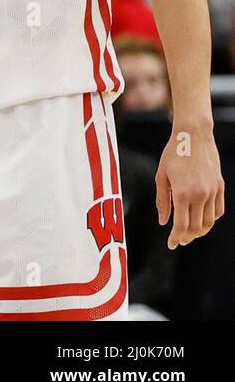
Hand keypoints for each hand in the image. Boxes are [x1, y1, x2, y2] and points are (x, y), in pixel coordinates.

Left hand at [156, 126, 225, 248]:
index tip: (171, 244)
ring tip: (190, 234)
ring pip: (210, 221)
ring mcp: (212, 191)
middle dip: (187, 237)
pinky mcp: (220, 186)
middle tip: (179, 240)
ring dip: (201, 231)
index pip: (181, 225)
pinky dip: (211, 219)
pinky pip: (218, 210)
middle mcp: (200, 194)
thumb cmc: (172, 155)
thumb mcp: (161, 176)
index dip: (175, 238)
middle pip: (196, 227)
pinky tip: (202, 220)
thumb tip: (163, 222)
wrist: (193, 136)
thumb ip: (162, 201)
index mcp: (182, 193)